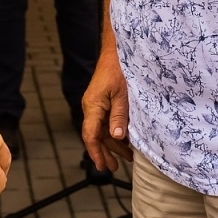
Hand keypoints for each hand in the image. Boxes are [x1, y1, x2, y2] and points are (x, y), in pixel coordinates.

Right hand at [81, 50, 131, 171]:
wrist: (117, 50)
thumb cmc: (119, 68)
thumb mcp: (123, 94)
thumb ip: (119, 115)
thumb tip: (115, 137)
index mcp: (93, 106)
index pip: (90, 135)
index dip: (96, 153)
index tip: (103, 167)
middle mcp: (92, 107)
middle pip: (96, 136)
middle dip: (106, 152)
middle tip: (114, 167)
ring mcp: (97, 103)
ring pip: (102, 129)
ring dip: (113, 143)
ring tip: (127, 156)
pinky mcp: (104, 100)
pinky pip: (106, 120)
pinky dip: (115, 132)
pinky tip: (125, 139)